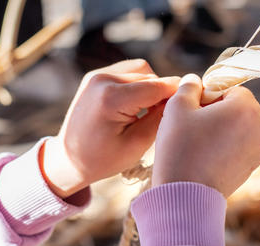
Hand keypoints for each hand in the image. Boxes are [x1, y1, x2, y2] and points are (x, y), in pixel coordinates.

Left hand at [42, 59, 179, 196]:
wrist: (67, 159)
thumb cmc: (101, 160)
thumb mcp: (137, 145)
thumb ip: (161, 118)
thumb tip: (180, 98)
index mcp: (112, 98)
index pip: (159, 86)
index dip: (178, 94)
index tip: (192, 105)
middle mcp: (103, 79)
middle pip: (151, 76)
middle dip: (164, 93)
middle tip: (168, 116)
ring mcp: (97, 75)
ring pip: (141, 71)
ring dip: (151, 86)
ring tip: (150, 111)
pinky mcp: (95, 76)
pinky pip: (127, 72)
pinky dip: (138, 84)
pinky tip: (136, 105)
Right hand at [152, 74, 259, 197]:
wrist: (185, 194)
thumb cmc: (180, 147)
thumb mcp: (177, 107)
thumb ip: (189, 86)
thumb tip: (195, 80)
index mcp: (247, 108)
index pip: (231, 88)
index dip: (209, 94)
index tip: (192, 108)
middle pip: (237, 108)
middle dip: (215, 111)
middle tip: (191, 124)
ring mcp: (258, 151)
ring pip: (237, 129)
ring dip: (219, 130)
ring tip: (195, 142)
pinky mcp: (250, 169)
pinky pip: (237, 148)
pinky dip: (222, 148)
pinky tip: (202, 157)